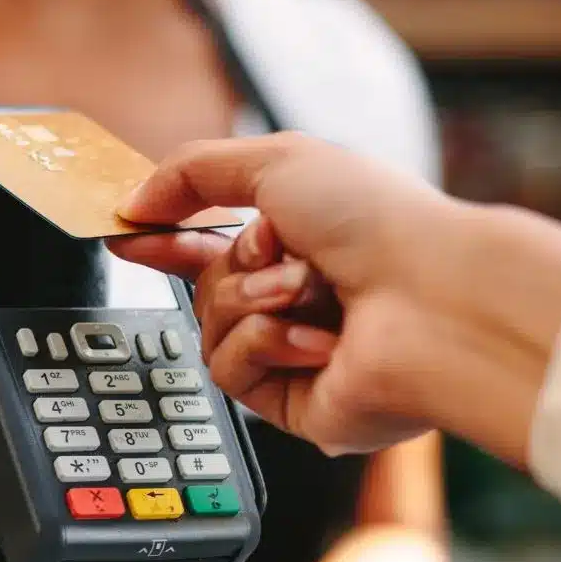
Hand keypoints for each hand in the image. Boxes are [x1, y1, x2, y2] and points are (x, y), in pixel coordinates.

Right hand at [108, 134, 456, 456]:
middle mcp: (302, 300)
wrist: (432, 299)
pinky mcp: (291, 401)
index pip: (211, 244)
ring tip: (307, 294)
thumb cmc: (378, 224)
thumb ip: (191, 171)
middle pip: (206, 287)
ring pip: (209, 328)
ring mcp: (295, 352)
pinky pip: (229, 370)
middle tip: (276, 253)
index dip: (166, 240)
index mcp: (305, 243)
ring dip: (250, 301)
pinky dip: (264, 343)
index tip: (128, 233)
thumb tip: (134, 202)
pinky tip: (315, 339)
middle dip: (231, 265)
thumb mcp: (276, 161)